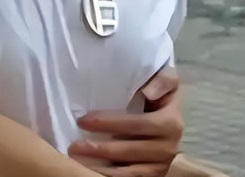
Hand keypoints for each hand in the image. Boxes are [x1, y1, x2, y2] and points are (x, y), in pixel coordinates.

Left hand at [68, 70, 183, 175]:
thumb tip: (148, 93)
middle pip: (130, 151)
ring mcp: (162, 164)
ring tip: (79, 160)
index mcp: (170, 123)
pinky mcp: (156, 175)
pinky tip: (93, 171)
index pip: (136, 124)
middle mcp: (168, 147)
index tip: (83, 120)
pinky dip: (113, 176)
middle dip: (100, 149)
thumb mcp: (166, 77)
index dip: (109, 123)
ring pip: (131, 172)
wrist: (170, 110)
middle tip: (74, 146)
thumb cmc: (160, 90)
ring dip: (103, 168)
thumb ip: (162, 80)